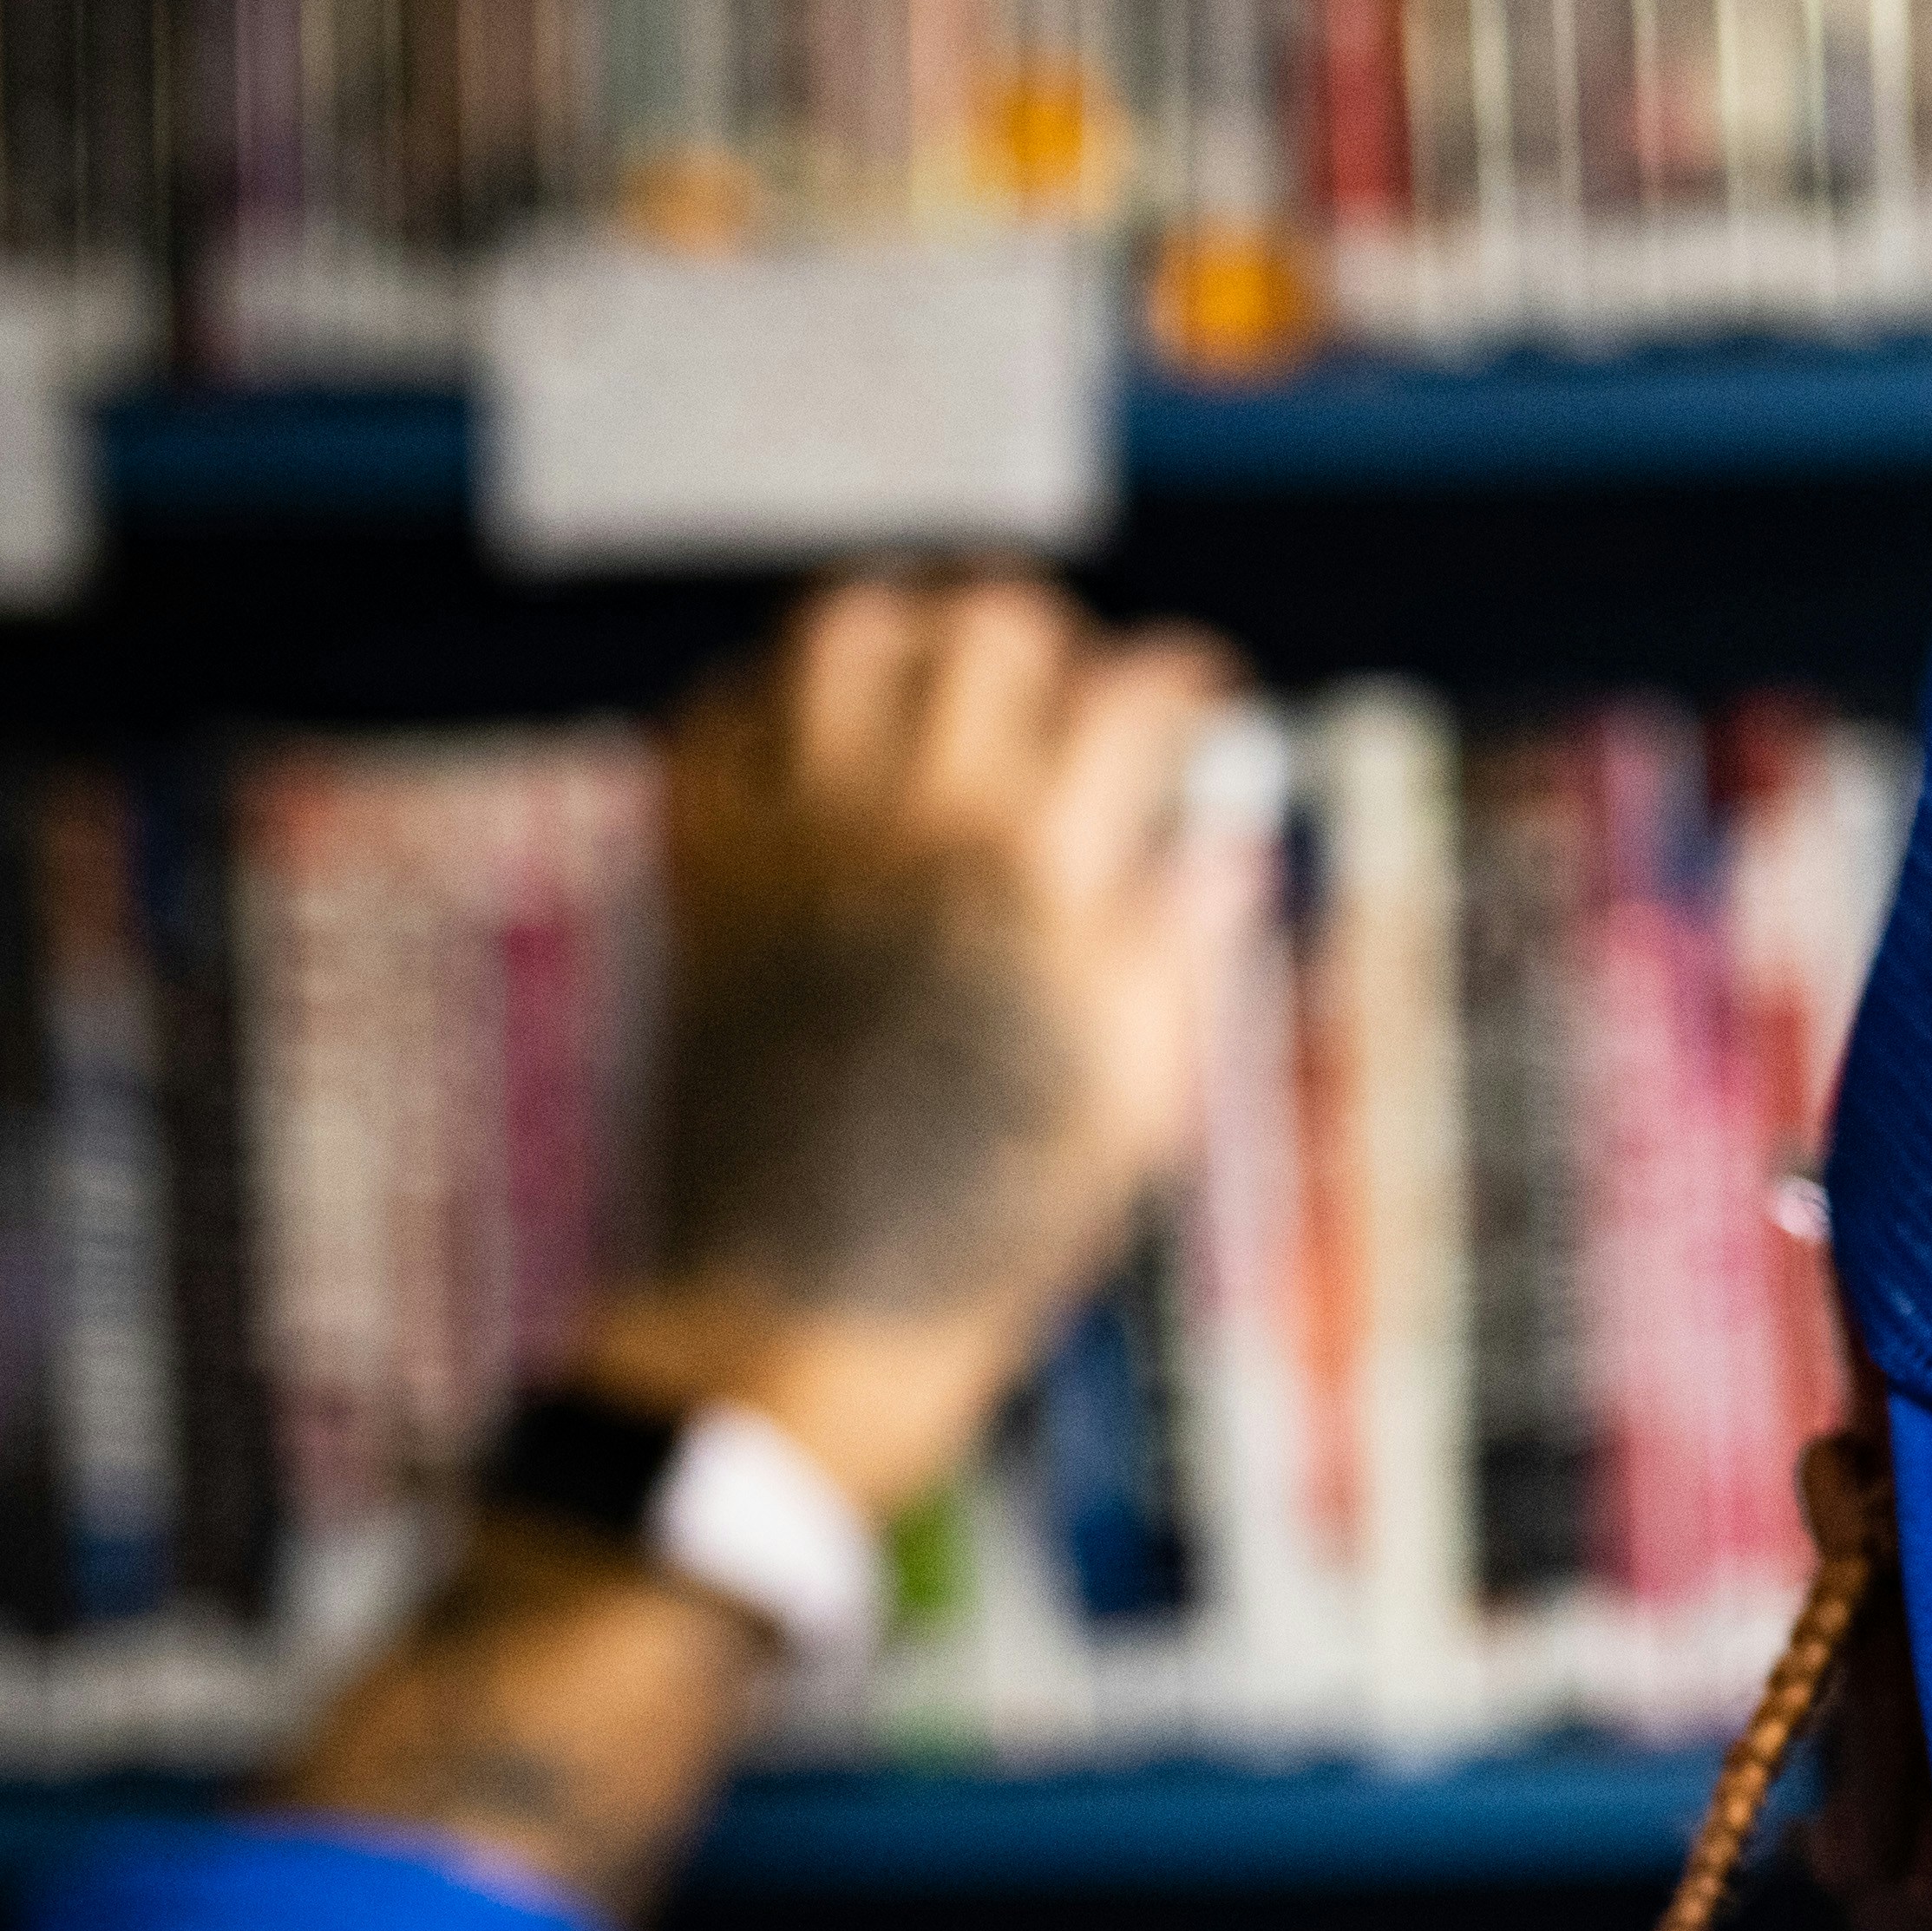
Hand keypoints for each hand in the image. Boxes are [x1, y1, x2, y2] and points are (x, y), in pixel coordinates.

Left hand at [577, 570, 1254, 1519]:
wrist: (805, 1305)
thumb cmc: (991, 1224)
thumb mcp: (1141, 1096)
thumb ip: (1183, 944)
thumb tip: (1229, 841)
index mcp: (1043, 879)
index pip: (1134, 696)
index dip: (1188, 680)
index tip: (1200, 699)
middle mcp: (914, 826)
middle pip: (989, 624)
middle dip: (1052, 638)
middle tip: (1068, 686)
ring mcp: (792, 838)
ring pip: (840, 631)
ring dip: (907, 634)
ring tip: (938, 682)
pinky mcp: (702, 874)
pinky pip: (715, 716)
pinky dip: (772, 703)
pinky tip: (820, 749)